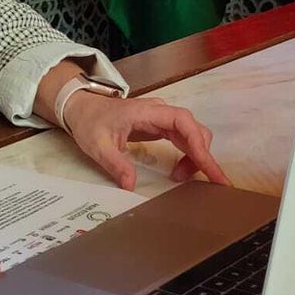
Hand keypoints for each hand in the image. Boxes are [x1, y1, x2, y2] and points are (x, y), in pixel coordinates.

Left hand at [64, 94, 230, 191]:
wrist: (82, 108)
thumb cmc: (90, 122)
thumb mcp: (98, 145)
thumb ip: (115, 164)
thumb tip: (131, 186)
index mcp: (148, 112)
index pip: (184, 124)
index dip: (200, 147)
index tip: (212, 170)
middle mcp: (161, 112)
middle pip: (194, 130)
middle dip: (203, 157)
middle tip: (208, 184)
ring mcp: (162, 119)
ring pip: (192, 135)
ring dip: (195, 158)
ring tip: (180, 179)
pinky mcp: (161, 127)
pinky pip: (184, 139)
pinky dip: (188, 156)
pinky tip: (179, 172)